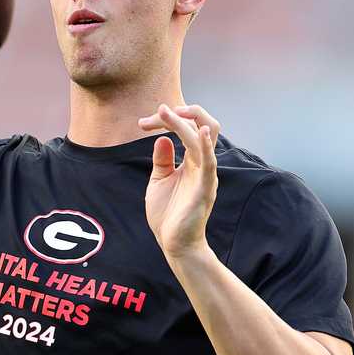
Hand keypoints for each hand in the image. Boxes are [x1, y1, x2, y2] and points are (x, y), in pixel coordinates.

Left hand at [137, 104, 220, 257]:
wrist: (174, 244)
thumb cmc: (168, 214)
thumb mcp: (159, 181)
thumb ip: (162, 160)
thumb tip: (162, 137)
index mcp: (192, 162)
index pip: (187, 130)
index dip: (167, 120)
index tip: (144, 123)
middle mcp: (202, 164)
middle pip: (203, 125)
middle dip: (182, 113)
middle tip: (159, 111)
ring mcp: (205, 175)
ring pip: (204, 138)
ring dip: (183, 123)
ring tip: (165, 112)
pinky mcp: (205, 189)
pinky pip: (210, 163)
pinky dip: (207, 145)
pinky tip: (200, 131)